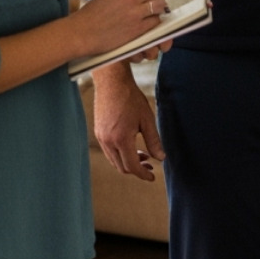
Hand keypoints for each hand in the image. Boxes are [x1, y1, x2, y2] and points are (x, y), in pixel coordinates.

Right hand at [71, 0, 165, 55]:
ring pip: (159, 5)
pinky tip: (149, 25)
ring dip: (160, 10)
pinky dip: (155, 22)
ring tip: (155, 15)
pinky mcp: (137, 27)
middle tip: (156, 6)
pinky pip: (155, 21)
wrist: (81, 32)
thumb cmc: (90, 16)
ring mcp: (136, 12)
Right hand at [91, 61, 164, 181]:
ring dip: (128, 162)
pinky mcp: (98, 132)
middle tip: (150, 164)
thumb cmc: (131, 98)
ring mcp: (101, 137)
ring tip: (143, 154)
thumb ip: (154, 141)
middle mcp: (108, 141)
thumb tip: (161, 158)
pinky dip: (120, 154)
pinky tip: (130, 145)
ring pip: (114, 160)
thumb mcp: (147, 120)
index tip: (152, 177)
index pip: (132, 166)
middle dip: (137, 169)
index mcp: (121, 139)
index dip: (143, 174)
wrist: (112, 82)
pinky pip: (109, 151)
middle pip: (122, 167)